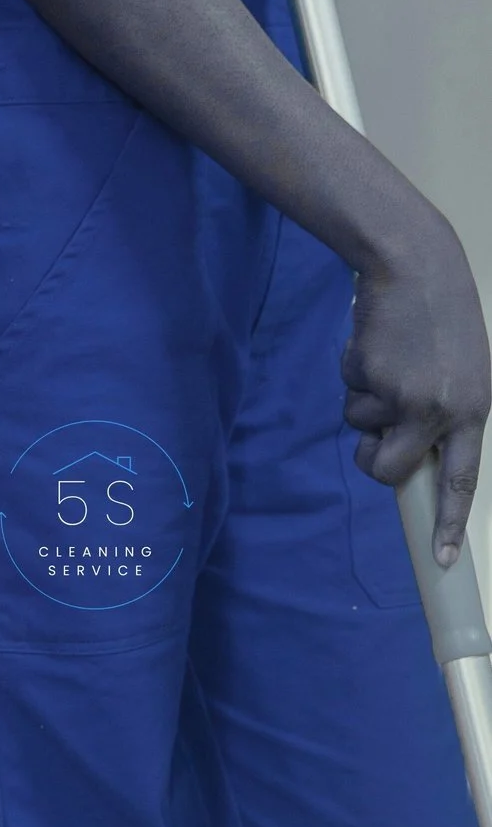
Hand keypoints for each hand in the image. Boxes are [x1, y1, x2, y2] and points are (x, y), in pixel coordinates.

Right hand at [342, 214, 491, 564]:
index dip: (451, 522)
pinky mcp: (376, 379)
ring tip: (385, 363)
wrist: (415, 266)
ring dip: (362, 403)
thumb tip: (401, 455)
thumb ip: (440, 413)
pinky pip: (349, 395)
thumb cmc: (437, 319)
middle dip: (372, 456)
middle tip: (376, 426)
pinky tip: (374, 346)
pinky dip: (352, 374)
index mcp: (476, 410)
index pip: (464, 479)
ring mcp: (410, 397)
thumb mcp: (459, 370)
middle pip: (391, 468)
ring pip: (363, 430)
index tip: (444, 560)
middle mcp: (447, 410)